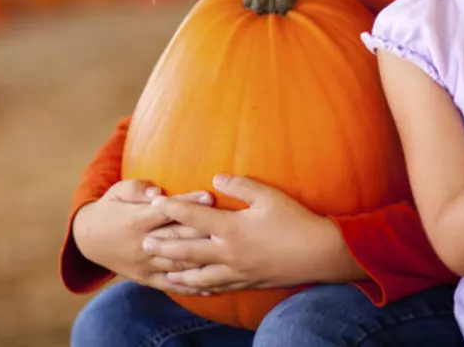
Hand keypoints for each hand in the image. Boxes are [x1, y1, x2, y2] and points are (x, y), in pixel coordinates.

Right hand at [72, 179, 212, 294]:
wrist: (89, 239)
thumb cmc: (111, 208)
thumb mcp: (119, 191)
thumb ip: (138, 189)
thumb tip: (157, 194)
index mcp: (136, 220)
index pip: (166, 212)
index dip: (188, 204)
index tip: (209, 197)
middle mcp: (142, 244)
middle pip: (176, 238)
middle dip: (202, 230)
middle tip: (226, 224)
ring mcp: (145, 264)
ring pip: (177, 263)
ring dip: (202, 259)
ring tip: (226, 255)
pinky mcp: (145, 279)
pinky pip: (170, 285)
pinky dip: (192, 288)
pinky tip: (213, 287)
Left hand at [143, 175, 360, 293]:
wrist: (319, 254)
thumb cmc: (296, 220)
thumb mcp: (269, 195)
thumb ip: (240, 184)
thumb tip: (215, 177)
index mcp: (232, 228)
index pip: (194, 217)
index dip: (172, 208)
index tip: (154, 202)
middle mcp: (229, 253)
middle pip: (188, 251)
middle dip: (165, 246)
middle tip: (144, 243)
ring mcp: (238, 271)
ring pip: (200, 275)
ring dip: (178, 272)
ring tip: (162, 270)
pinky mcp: (248, 282)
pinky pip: (219, 287)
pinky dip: (202, 286)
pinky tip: (196, 286)